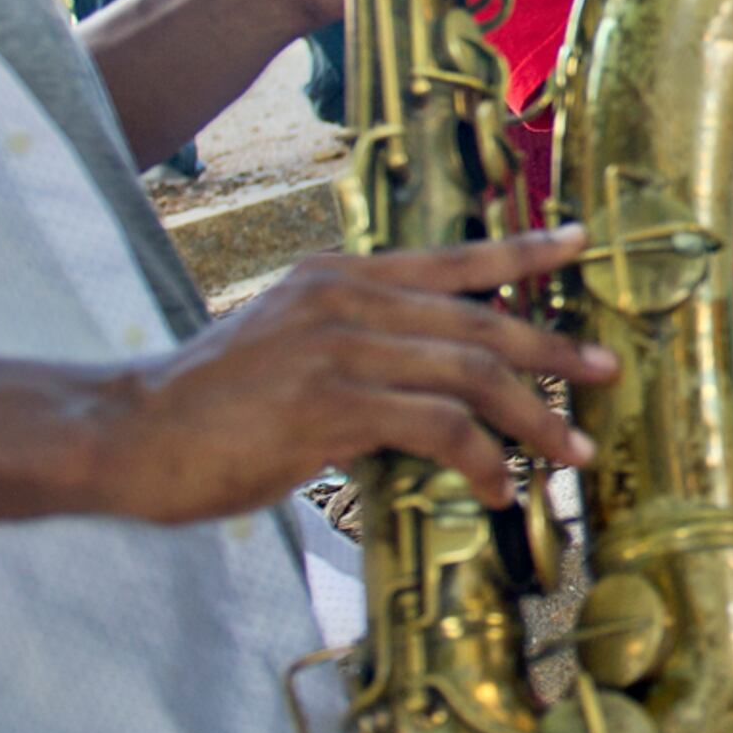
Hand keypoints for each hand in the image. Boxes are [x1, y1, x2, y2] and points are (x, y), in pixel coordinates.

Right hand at [82, 230, 610, 520]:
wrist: (126, 435)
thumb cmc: (208, 407)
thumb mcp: (288, 349)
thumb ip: (356, 349)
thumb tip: (429, 387)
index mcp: (336, 276)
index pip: (450, 258)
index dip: (522, 252)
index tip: (579, 243)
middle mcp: (344, 299)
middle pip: (478, 320)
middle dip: (552, 348)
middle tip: (605, 370)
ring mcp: (338, 348)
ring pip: (470, 374)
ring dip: (532, 417)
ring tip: (569, 451)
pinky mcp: (331, 405)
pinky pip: (437, 427)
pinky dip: (480, 460)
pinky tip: (496, 490)